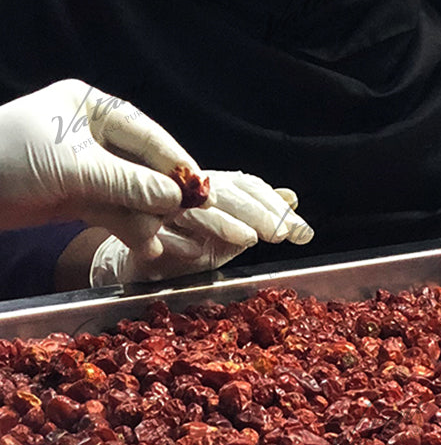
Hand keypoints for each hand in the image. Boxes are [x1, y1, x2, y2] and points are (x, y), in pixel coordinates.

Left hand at [0, 79, 201, 255]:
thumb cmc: (9, 159)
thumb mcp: (75, 169)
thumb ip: (130, 184)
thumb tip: (178, 198)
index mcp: (90, 107)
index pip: (147, 135)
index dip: (177, 163)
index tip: (203, 189)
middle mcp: (90, 133)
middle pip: (142, 165)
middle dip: (163, 194)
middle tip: (190, 217)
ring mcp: (81, 167)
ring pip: (128, 191)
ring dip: (146, 216)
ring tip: (160, 239)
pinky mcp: (71, 196)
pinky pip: (111, 209)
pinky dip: (128, 226)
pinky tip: (146, 243)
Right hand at [91, 170, 313, 285]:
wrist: (141, 259)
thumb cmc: (191, 240)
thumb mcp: (234, 231)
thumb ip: (261, 214)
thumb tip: (293, 198)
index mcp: (215, 186)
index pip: (248, 186)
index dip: (274, 205)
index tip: (300, 230)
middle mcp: (189, 190)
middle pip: (225, 192)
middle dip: (257, 212)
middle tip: (282, 234)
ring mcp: (160, 206)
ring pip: (192, 208)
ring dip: (221, 223)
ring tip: (248, 240)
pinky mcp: (136, 230)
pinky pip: (156, 231)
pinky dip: (176, 243)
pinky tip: (195, 253)